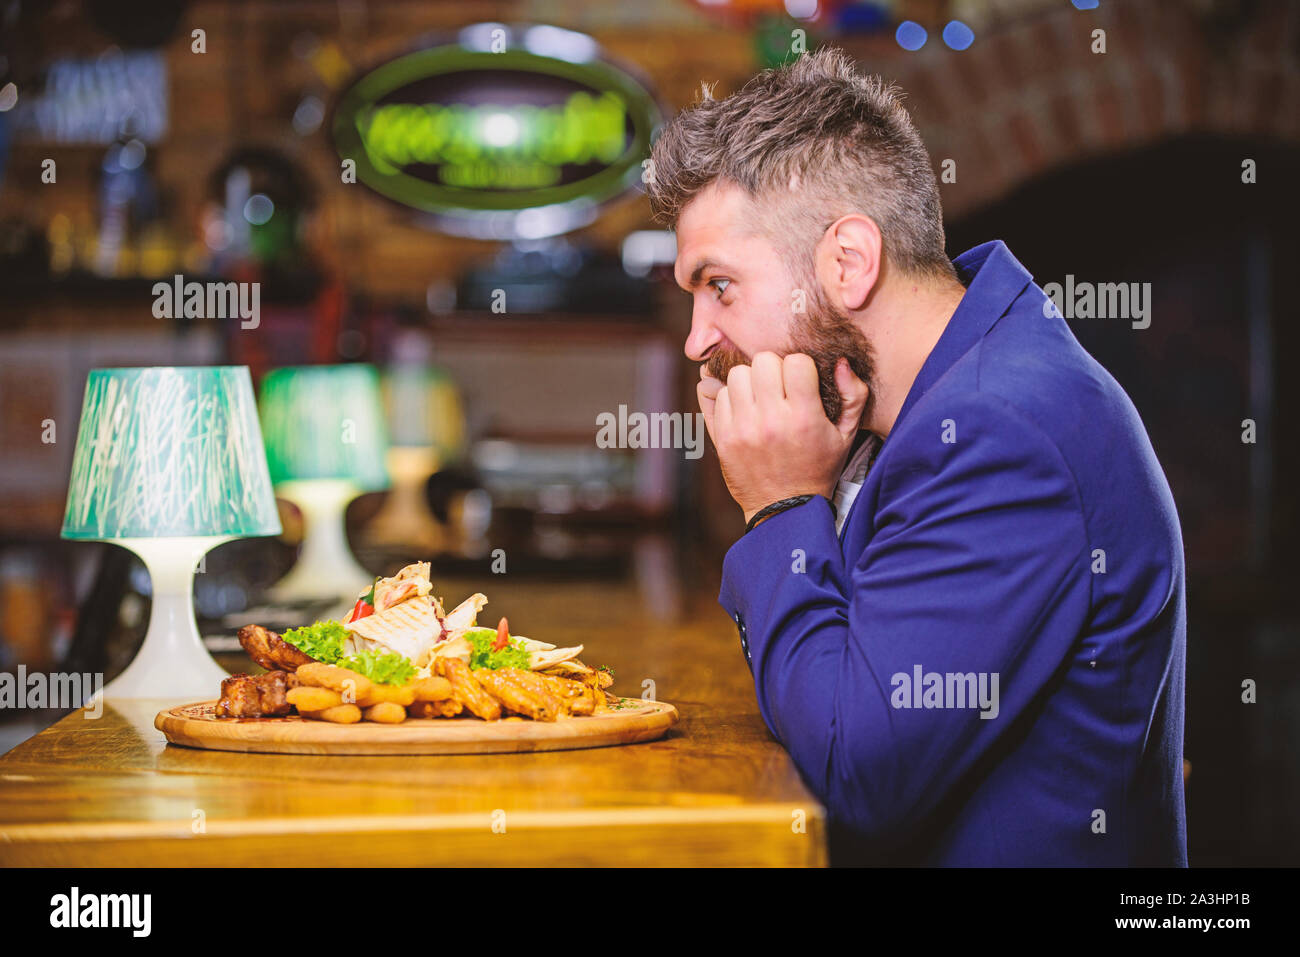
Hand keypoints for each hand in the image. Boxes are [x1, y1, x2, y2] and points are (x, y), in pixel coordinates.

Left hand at [697, 352, 869, 524]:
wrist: (785, 511)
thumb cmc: (818, 468)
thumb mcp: (847, 436)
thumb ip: (853, 395)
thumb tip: (840, 362)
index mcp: (804, 418)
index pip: (796, 362)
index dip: (800, 367)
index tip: (801, 381)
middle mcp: (771, 421)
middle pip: (762, 361)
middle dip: (773, 368)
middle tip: (779, 386)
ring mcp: (743, 429)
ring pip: (736, 375)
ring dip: (749, 381)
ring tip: (760, 397)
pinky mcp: (722, 438)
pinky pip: (718, 395)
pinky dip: (731, 398)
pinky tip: (745, 410)